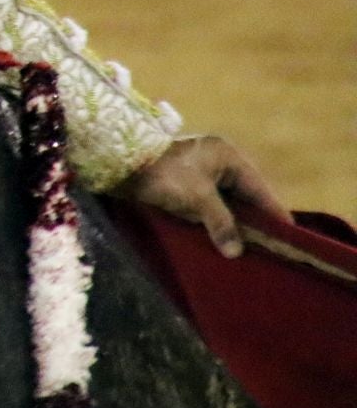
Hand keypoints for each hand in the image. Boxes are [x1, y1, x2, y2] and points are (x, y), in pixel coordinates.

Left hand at [115, 135, 284, 257]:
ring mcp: (199, 169)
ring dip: (232, 222)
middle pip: (244, 195)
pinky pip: (208, 203)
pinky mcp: (183, 181)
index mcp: (227, 155)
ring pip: (226, 200)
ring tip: (247, 249)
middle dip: (253, 220)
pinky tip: (219, 238)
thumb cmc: (164, 175)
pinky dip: (214, 219)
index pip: (260, 189)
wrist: (118, 162)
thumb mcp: (198, 198)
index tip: (290, 237)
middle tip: (269, 248)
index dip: (274, 213)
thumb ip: (221, 223)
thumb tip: (236, 251)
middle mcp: (217, 159)